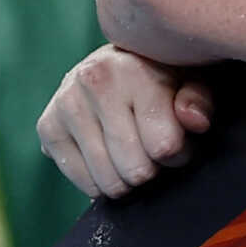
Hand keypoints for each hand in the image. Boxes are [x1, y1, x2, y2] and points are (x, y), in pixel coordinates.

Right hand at [37, 45, 215, 199]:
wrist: (119, 63)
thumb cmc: (163, 76)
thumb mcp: (192, 81)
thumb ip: (198, 101)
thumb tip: (195, 121)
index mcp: (135, 68)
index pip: (164, 147)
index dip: (180, 154)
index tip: (179, 140)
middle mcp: (94, 81)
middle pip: (136, 169)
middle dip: (152, 168)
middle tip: (152, 148)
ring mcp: (66, 103)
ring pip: (109, 181)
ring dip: (127, 178)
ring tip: (132, 151)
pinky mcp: (47, 125)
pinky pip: (83, 183)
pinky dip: (101, 182)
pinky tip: (108, 156)